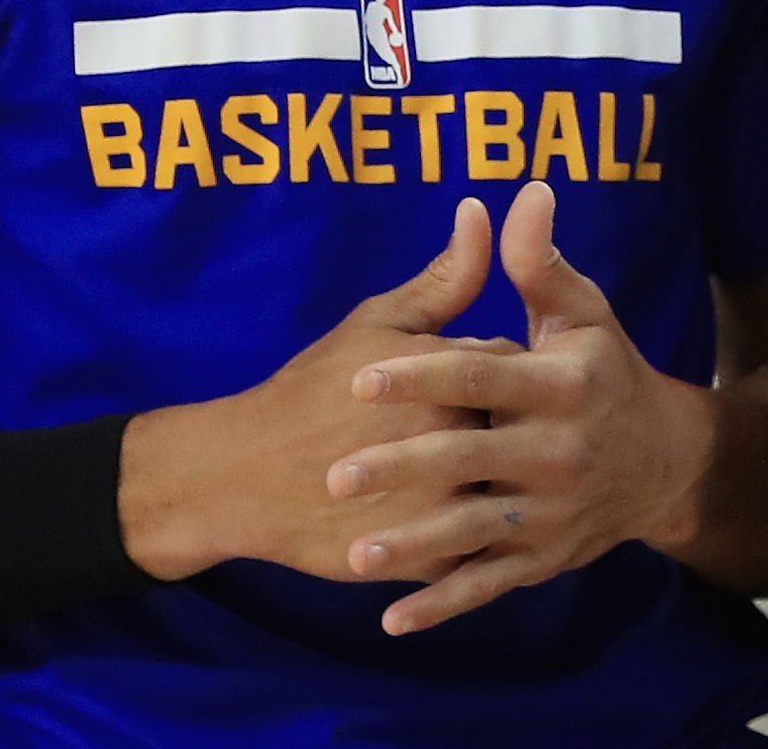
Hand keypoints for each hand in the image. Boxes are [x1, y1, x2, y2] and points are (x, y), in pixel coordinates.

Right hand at [116, 200, 505, 582]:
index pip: (517, 369)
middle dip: (505, 430)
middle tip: (462, 431)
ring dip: (498, 485)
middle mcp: (460, 442)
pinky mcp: (432, 557)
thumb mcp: (376, 323)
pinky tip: (451, 518)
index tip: (466, 381)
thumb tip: (480, 210)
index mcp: (455, 377)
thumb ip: (443, 276)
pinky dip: (475, 534)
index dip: (495, 373)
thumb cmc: (312, 390)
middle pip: (521, 432)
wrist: (246, 476)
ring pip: (508, 493)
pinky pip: (482, 547)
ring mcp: (447, 506)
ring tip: (463, 476)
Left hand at [331, 182, 717, 633]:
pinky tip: (394, 620)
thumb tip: (522, 193)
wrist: (668, 461)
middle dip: (403, 470)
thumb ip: (539, 263)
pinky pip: (490, 584)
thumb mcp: (582, 314)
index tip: (364, 379)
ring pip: (476, 532)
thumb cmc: (607, 373)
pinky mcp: (547, 557)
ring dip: (415, 548)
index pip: (482, 377)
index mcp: (561, 384)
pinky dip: (444, 605)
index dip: (423, 377)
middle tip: (338, 475)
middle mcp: (560, 450)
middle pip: (471, 460)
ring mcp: (554, 510)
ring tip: (356, 551)